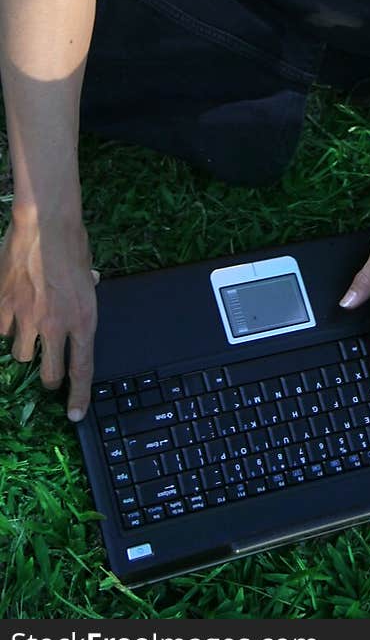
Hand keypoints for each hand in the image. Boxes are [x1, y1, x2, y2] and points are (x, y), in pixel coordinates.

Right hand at [0, 215, 98, 420]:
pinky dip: (6, 326)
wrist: (45, 225)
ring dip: (26, 348)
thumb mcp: (88, 272)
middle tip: (49, 368)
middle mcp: (56, 326)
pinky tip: (11, 310)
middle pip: (50, 373)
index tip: (75, 415)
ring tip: (30, 327)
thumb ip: (87, 289)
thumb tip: (91, 284)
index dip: (79, 397)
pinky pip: (2, 331)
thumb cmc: (72, 244)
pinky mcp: (4, 307)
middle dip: (50, 377)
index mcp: (84, 320)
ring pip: (21, 356)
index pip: (83, 370)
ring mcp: (27, 319)